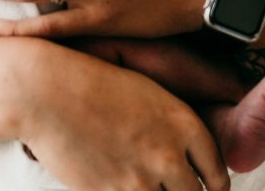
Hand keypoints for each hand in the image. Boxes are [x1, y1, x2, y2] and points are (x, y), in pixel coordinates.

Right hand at [10, 41, 230, 190]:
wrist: (46, 91)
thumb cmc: (93, 84)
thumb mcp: (148, 95)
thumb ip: (174, 129)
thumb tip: (183, 158)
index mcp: (184, 124)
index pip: (217, 175)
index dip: (215, 188)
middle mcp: (169, 156)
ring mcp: (139, 180)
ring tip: (142, 185)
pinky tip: (117, 185)